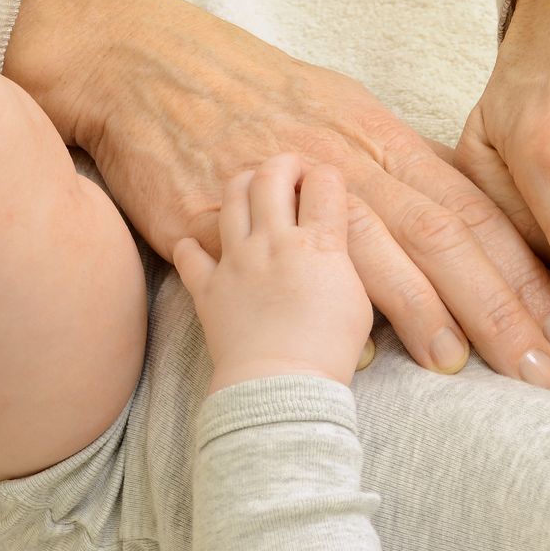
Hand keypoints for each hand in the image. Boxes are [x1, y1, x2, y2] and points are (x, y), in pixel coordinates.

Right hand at [4, 0, 549, 392]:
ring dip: (427, 314)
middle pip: (441, 236)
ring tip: (468, 369)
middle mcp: (343, 158)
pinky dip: (321, 309)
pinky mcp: (222, 215)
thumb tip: (474, 225)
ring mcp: (283, 187)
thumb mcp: (343, 112)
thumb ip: (405, 173)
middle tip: (548, 366)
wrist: (140, 62)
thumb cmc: (251, 94)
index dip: (528, 269)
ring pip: (375, 252)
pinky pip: (280, 268)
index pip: (473, 209)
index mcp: (379, 135)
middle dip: (502, 306)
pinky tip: (362, 354)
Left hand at [171, 154, 373, 393]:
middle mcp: (274, 242)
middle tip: (291, 170)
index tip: (328, 185)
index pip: (324, 184)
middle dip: (283, 164)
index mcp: (318, 245)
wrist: (281, 386)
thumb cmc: (329, 350)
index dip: (328, 177)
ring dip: (243, 185)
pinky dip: (192, 246)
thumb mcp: (359, 302)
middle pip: (272, 178)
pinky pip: (190, 254)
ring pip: (232, 199)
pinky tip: (199, 246)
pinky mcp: (209, 288)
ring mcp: (237, 262)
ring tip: (252, 189)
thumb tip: (333, 249)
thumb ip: (342, 264)